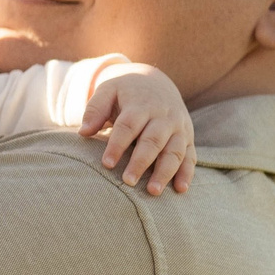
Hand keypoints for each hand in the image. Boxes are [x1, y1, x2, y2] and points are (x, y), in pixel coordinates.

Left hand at [81, 60, 196, 194]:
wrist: (156, 83)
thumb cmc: (125, 92)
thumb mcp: (108, 90)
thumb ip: (95, 109)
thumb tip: (83, 132)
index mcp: (141, 105)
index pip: (129, 126)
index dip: (118, 145)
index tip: (106, 164)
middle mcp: (163, 117)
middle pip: (153, 141)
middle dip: (141, 162)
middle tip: (128, 181)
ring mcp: (179, 128)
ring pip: (174, 151)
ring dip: (165, 172)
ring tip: (153, 191)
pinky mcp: (188, 138)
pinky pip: (190, 156)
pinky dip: (187, 173)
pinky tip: (180, 189)